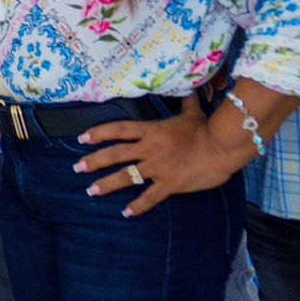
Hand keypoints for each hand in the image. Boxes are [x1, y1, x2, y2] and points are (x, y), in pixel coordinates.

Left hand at [76, 95, 244, 217]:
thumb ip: (186, 101)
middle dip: (94, 161)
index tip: (81, 138)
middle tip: (77, 168)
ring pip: (126, 176)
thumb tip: (189, 86)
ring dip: (107, 184)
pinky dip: (137, 206)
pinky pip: (150, 197)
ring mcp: (158, 167)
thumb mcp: (192, 113)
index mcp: (151, 131)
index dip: (98, 133)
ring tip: (91, 191)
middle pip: (115, 154)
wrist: (223, 147)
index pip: (118, 130)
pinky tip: (126, 213)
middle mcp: (149, 149)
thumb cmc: (208, 129)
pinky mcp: (170, 184)